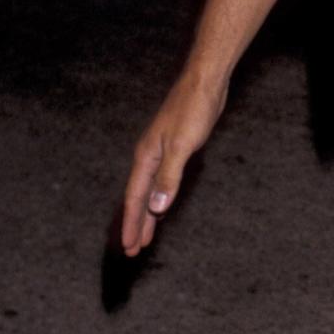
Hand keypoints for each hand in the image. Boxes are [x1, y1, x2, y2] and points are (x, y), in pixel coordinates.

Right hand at [118, 68, 226, 256]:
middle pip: (139, 198)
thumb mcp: (181, 146)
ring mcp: (161, 153)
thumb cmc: (192, 111)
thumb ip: (168, 178)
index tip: (129, 246)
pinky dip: (159, 198)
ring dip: (147, 214)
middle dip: (136, 224)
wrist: (205, 83)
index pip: (135, 199)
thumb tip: (156, 209)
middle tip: (133, 250)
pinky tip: (162, 205)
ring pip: (151, 191)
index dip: (132, 224)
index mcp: (146, 158)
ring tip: (145, 236)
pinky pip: (162, 182)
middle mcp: (149, 158)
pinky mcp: (175, 149)